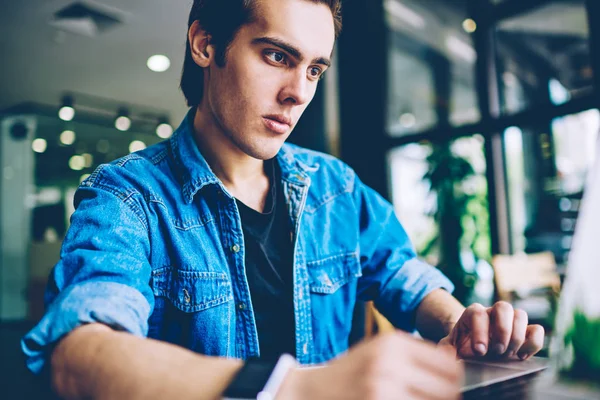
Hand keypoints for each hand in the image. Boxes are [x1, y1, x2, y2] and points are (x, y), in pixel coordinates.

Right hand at [281, 331, 462, 399]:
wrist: (311, 393)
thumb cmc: (350, 373)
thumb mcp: (378, 352)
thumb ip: (414, 354)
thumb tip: (454, 363)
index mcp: (393, 343)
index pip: (449, 365)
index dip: (457, 380)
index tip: (452, 388)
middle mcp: (390, 363)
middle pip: (448, 388)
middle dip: (449, 396)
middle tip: (432, 395)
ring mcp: (383, 388)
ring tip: (414, 396)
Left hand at [439, 301, 544, 360]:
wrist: (473, 349)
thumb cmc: (461, 347)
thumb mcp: (449, 347)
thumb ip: (446, 348)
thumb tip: (447, 352)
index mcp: (472, 313)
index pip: (478, 313)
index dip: (480, 331)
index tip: (479, 351)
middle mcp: (493, 312)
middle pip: (503, 306)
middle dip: (502, 330)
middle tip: (498, 351)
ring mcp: (510, 320)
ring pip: (521, 315)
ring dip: (517, 337)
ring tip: (509, 354)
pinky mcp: (524, 332)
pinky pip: (537, 330)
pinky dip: (533, 342)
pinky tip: (522, 356)